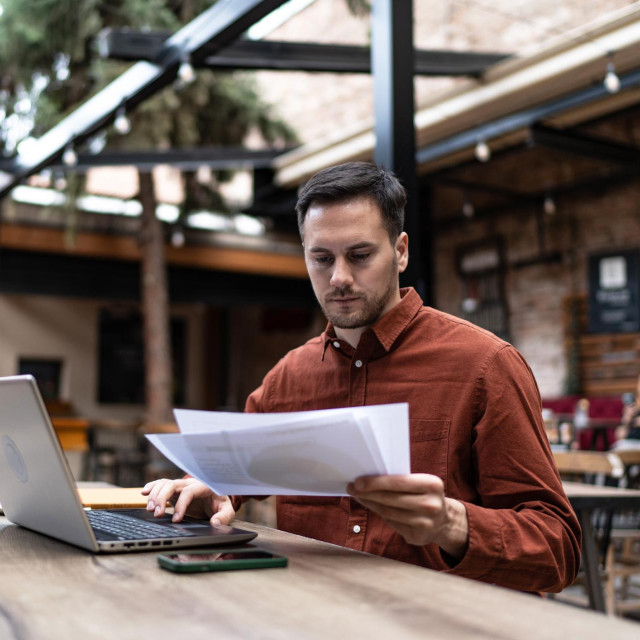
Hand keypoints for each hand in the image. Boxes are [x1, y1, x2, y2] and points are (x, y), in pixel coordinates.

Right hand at [141, 478, 234, 525]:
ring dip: (155, 495)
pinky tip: (144, 493)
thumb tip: (214, 523)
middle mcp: (190, 483)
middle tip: (157, 514)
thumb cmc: (219, 504)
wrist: (216, 497)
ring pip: (165, 484)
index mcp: (203, 487)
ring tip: (150, 510)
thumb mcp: (226, 510)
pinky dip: (152, 486)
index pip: (189, 492)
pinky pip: (161, 484)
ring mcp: (181, 486)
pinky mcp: (174, 490)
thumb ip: (223, 517)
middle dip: (162, 498)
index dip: (181, 505)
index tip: (176, 520)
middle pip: (173, 485)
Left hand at [346, 474, 468, 558]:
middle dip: (368, 493)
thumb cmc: (424, 495)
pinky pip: (391, 523)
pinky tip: (372, 506)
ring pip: (388, 512)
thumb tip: (368, 479)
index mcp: (432, 485)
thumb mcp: (420, 483)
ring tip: (358, 496)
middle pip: (390, 498)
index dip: (376, 482)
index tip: (358, 481)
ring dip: (370, 503)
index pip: (398, 482)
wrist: (444, 520)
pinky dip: (379, 514)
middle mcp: (431, 505)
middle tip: (352, 487)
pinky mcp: (417, 537)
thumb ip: (400, 481)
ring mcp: (425, 523)